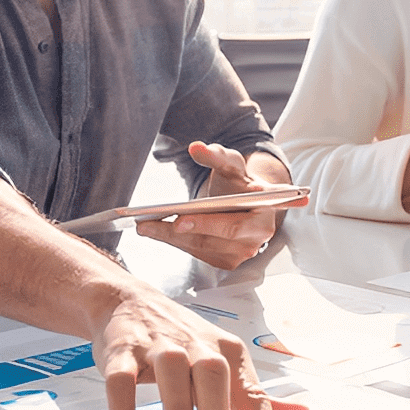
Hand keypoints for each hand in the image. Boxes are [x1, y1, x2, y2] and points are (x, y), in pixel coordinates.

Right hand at [90, 281, 278, 409]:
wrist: (129, 302)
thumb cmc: (183, 341)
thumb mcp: (225, 363)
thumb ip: (256, 398)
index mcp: (226, 351)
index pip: (250, 389)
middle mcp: (196, 344)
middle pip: (213, 375)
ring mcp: (158, 346)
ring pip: (172, 373)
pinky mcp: (122, 351)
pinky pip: (123, 382)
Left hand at [136, 142, 282, 267]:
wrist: (246, 200)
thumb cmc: (239, 182)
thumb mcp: (230, 163)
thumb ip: (215, 155)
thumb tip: (196, 148)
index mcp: (266, 212)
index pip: (234, 225)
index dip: (206, 224)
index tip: (179, 220)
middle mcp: (258, 237)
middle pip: (213, 240)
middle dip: (179, 233)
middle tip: (148, 225)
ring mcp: (243, 253)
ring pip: (202, 248)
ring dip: (171, 238)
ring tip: (144, 226)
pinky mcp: (228, 261)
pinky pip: (198, 253)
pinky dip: (177, 242)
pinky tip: (156, 231)